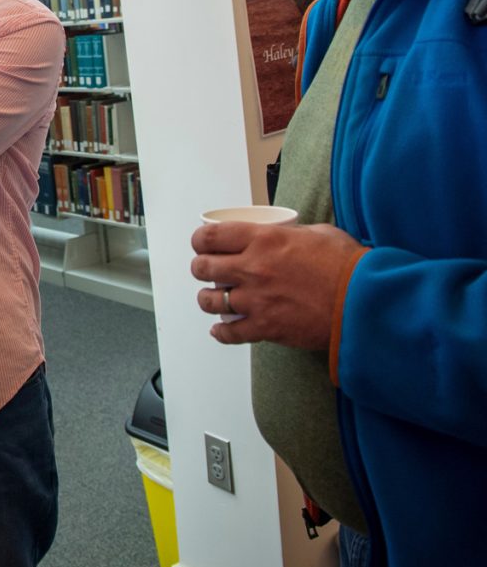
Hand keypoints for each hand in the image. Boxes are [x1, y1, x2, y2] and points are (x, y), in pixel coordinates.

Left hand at [190, 222, 365, 349]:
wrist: (365, 302)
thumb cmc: (348, 266)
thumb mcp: (317, 233)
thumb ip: (290, 234)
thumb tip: (282, 236)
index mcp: (262, 239)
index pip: (211, 236)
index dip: (200, 240)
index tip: (202, 244)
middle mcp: (252, 268)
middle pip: (203, 267)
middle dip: (201, 268)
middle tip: (207, 270)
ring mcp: (256, 300)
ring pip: (210, 301)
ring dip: (208, 299)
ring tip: (214, 298)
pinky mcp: (266, 327)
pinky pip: (230, 334)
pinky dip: (221, 333)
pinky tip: (221, 330)